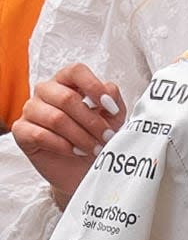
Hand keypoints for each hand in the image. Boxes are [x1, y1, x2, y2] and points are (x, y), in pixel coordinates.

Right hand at [12, 63, 125, 202]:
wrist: (83, 168)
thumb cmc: (96, 136)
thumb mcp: (113, 117)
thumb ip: (113, 98)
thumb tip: (108, 89)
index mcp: (67, 81)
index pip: (76, 71)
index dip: (94, 87)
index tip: (110, 107)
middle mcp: (47, 91)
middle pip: (67, 98)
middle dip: (92, 121)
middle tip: (107, 137)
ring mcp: (31, 109)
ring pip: (56, 118)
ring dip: (80, 136)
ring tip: (94, 148)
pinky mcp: (22, 131)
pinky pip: (40, 135)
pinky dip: (63, 145)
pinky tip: (76, 151)